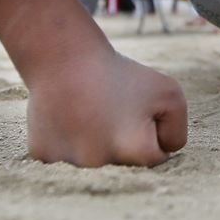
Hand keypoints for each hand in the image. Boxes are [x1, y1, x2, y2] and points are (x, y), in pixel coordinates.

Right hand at [27, 47, 186, 166]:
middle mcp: (101, 163)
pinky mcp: (43, 156)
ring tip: (87, 111)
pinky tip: (66, 117)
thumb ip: (176, 131)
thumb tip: (161, 156)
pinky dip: (67, 141)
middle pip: (123, 164)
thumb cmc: (121, 74)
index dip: (151, 130)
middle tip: (109, 110)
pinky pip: (64, 158)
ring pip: (92, 163)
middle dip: (121, 140)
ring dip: (92, 143)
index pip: (156, 157)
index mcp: (136, 151)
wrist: (65, 55)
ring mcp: (68, 162)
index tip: (136, 111)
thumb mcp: (170, 94)